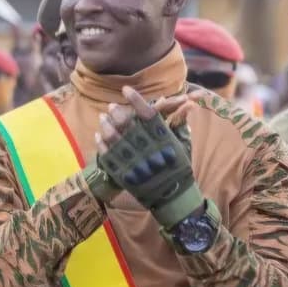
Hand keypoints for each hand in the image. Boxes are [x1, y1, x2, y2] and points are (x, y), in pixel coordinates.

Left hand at [95, 86, 202, 228]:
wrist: (173, 197)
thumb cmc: (180, 168)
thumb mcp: (183, 144)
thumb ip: (180, 123)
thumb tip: (188, 104)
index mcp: (162, 138)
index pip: (147, 114)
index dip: (136, 100)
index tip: (126, 89)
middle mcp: (147, 147)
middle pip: (127, 124)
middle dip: (117, 112)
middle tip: (112, 105)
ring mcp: (133, 161)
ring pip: (114, 138)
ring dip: (106, 125)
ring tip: (102, 118)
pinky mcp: (124, 173)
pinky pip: (108, 156)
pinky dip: (101, 144)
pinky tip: (99, 135)